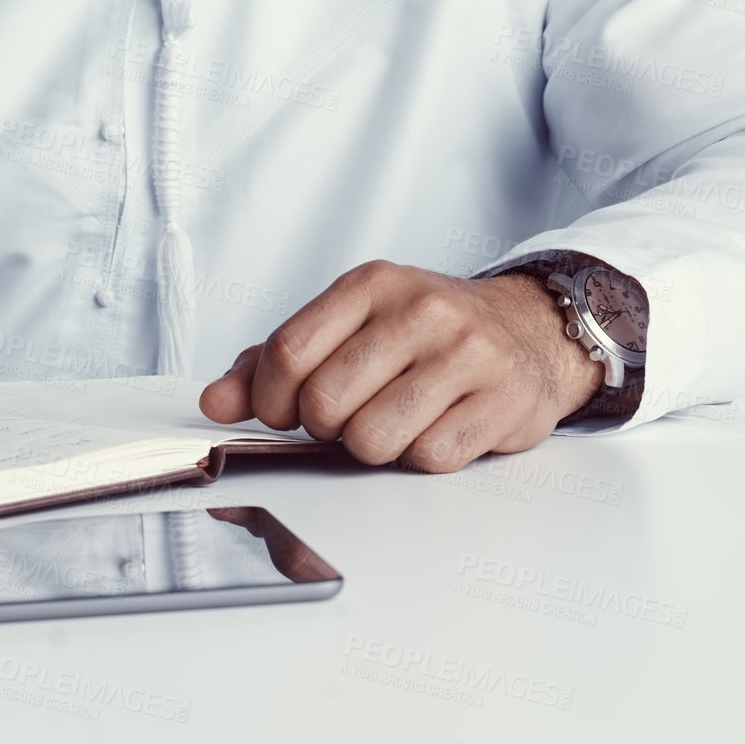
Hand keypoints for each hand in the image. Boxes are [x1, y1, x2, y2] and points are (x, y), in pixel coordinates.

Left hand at [199, 261, 602, 472]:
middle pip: (325, 402)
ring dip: (370, 448)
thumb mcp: (349, 326)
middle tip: (344, 419)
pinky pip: (429, 458)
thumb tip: (215, 402)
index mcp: (371, 285)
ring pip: (373, 438)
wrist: (529, 331)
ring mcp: (468, 354)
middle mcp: (421, 310)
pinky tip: (433, 430)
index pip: (288, 352)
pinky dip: (420, 458)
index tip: (282, 413)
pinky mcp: (503, 400)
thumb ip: (273, 362)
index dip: (269, 400)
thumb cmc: (424, 335)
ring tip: (390, 424)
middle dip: (323, 428)